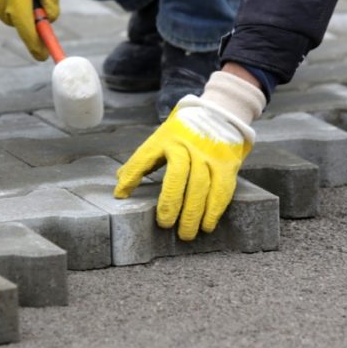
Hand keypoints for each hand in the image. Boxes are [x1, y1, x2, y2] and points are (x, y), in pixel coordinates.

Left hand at [114, 71, 266, 240]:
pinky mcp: (227, 163)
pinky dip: (214, 210)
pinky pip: (221, 189)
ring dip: (193, 213)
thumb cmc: (184, 132)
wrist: (221, 113)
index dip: (131, 176)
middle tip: (165, 225)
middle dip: (170, 202)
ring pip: (201, 185)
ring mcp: (209, 154)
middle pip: (178, 175)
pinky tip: (207, 225)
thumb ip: (144, 159)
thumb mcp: (162, 138)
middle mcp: (187, 145)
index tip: (121, 195)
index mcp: (165, 138)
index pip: (144, 157)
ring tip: (186, 233)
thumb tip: (119, 180)